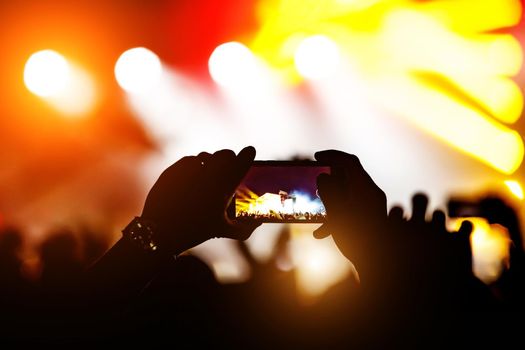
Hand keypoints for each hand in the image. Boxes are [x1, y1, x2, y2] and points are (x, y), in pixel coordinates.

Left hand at [141, 147, 259, 255]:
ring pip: (206, 155)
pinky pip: (189, 160)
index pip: (242, 160)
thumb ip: (245, 228)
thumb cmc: (195, 231)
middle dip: (230, 157)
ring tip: (211, 171)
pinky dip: (195, 165)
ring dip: (212, 161)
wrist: (160, 231)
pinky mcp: (174, 169)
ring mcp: (190, 169)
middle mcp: (208, 173)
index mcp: (224, 186)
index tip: (250, 151)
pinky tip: (194, 175)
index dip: (248, 154)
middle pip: (225, 154)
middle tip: (231, 164)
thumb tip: (258, 222)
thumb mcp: (223, 231)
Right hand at [313, 150, 386, 274]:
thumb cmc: (358, 239)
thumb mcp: (338, 214)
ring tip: (317, 210)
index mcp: (366, 188)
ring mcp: (371, 205)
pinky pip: (349, 206)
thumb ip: (329, 192)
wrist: (378, 265)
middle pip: (348, 175)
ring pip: (347, 192)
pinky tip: (322, 232)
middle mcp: (371, 193)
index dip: (332, 155)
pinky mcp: (368, 216)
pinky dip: (335, 212)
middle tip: (313, 182)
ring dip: (330, 198)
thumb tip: (323, 177)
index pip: (349, 161)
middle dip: (328, 178)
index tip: (316, 157)